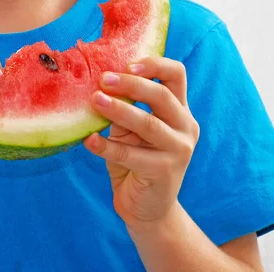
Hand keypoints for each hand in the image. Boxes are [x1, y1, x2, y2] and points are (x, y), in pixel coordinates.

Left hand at [84, 57, 199, 229]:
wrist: (146, 209)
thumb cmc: (135, 162)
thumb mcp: (130, 131)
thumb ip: (124, 109)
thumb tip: (98, 85)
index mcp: (180, 111)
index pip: (176, 75)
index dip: (154, 64)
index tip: (127, 64)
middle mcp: (185, 127)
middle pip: (162, 96)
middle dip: (131, 84)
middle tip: (103, 79)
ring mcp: (179, 150)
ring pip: (148, 123)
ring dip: (118, 110)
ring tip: (95, 100)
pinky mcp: (164, 172)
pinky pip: (130, 154)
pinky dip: (106, 146)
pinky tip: (88, 140)